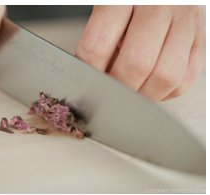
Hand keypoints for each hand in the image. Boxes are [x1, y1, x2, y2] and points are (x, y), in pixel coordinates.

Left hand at [76, 5, 204, 100]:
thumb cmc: (129, 1)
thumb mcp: (107, 8)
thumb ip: (99, 38)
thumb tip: (92, 77)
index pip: (98, 45)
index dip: (89, 72)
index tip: (86, 81)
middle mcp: (159, 7)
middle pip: (136, 64)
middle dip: (118, 88)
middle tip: (107, 92)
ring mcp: (186, 21)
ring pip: (166, 76)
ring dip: (143, 95)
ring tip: (129, 94)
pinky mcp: (201, 37)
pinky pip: (186, 78)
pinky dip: (165, 92)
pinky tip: (149, 87)